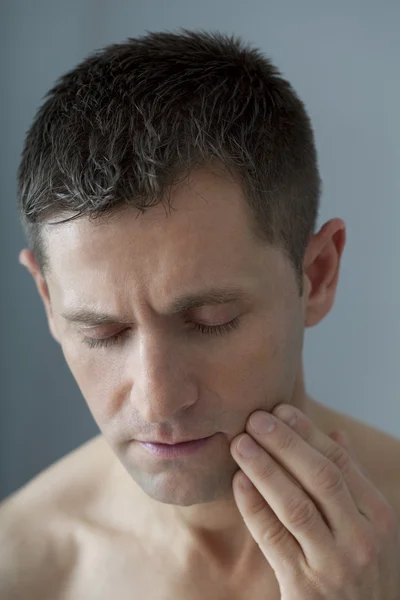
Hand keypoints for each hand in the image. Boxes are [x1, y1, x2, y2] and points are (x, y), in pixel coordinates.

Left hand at [230, 404, 399, 598]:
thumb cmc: (355, 566)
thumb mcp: (367, 525)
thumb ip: (351, 481)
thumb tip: (337, 432)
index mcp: (379, 516)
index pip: (341, 462)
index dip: (308, 432)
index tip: (281, 410)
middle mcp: (363, 538)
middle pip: (320, 477)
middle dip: (284, 443)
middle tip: (255, 419)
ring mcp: (335, 564)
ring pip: (296, 504)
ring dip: (264, 468)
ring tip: (240, 443)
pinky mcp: (304, 586)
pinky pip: (274, 537)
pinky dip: (254, 506)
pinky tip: (238, 482)